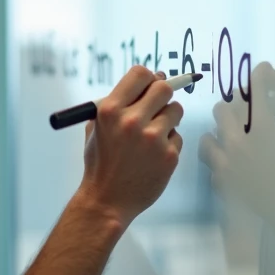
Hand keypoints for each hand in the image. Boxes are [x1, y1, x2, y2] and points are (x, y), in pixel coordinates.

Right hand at [80, 66, 184, 227]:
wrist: (107, 200)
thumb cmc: (101, 162)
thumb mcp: (97, 127)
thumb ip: (120, 102)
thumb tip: (154, 78)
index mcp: (110, 110)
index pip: (140, 73)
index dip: (148, 78)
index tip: (149, 86)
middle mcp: (132, 121)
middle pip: (163, 87)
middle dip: (162, 94)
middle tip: (157, 106)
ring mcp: (153, 139)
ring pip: (176, 110)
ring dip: (168, 118)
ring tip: (152, 135)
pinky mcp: (169, 155)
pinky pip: (177, 136)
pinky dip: (169, 142)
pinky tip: (153, 155)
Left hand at [200, 63, 274, 223]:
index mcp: (260, 126)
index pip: (256, 84)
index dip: (267, 75)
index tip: (273, 74)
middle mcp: (237, 137)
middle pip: (232, 99)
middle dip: (249, 97)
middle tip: (266, 104)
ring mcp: (225, 157)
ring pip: (216, 122)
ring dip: (230, 118)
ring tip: (247, 124)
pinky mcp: (220, 175)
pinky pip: (209, 150)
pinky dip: (217, 146)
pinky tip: (231, 150)